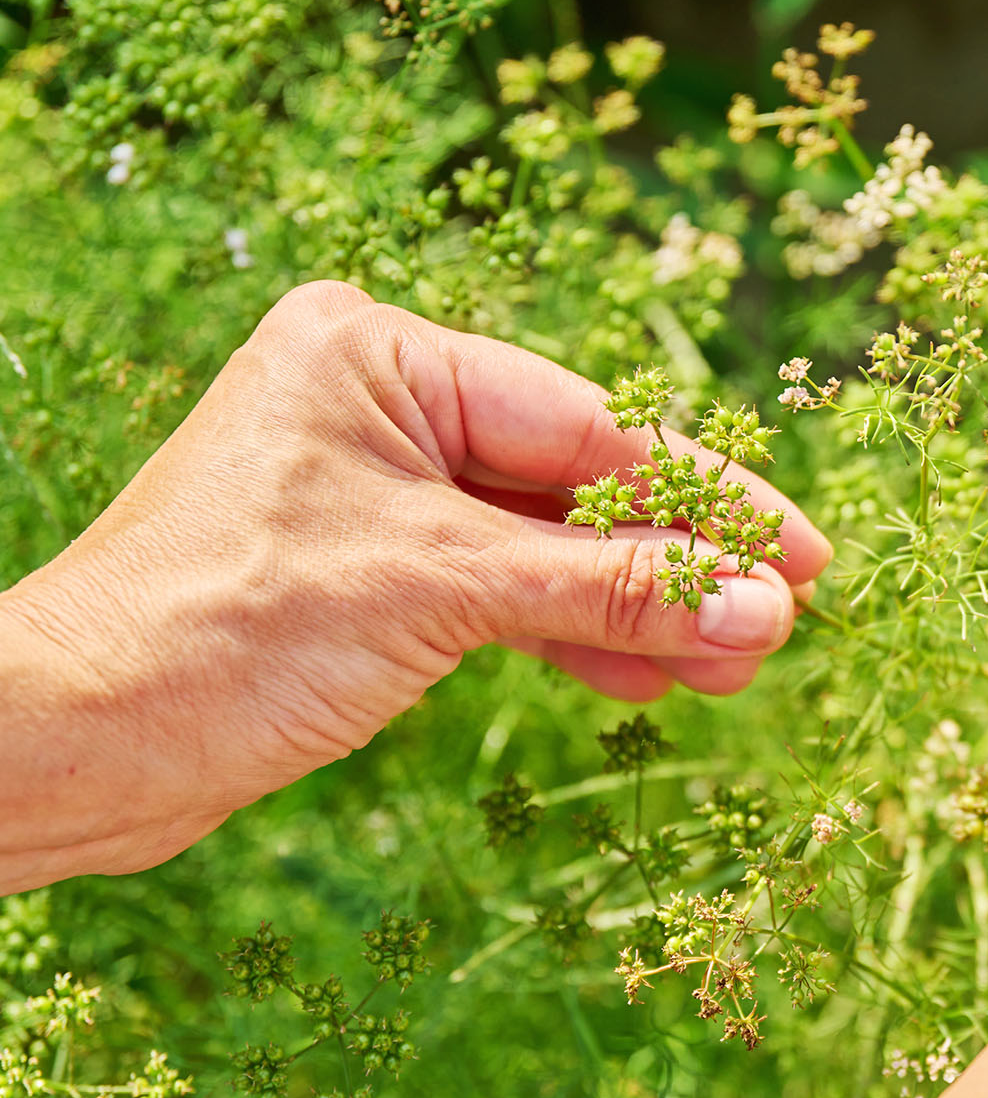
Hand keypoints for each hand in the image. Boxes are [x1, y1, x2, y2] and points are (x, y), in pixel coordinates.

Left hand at [0, 281, 830, 891]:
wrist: (74, 741)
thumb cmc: (225, 630)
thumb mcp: (443, 591)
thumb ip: (612, 591)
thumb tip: (763, 610)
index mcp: (379, 357)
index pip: (586, 428)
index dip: (705, 498)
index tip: (803, 554)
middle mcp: (378, 408)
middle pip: (575, 486)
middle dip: (677, 562)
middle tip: (782, 622)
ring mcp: (374, 492)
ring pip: (546, 549)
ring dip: (638, 610)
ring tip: (734, 667)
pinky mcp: (370, 573)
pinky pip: (503, 594)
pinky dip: (572, 636)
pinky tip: (649, 675)